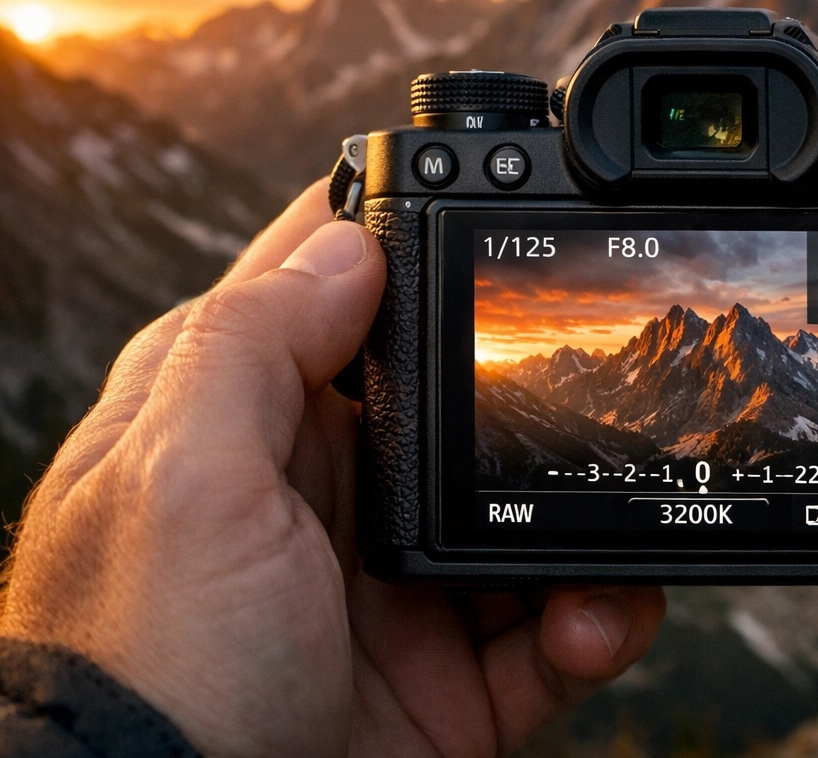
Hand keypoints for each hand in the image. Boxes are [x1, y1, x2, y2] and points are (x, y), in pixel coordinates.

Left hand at [0, 182, 665, 757]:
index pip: (329, 298)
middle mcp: (325, 494)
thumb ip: (257, 347)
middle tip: (585, 398)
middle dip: (533, 399)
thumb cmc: (143, 672)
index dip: (404, 247)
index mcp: (243, 425)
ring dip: (582, 521)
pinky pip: (554, 628)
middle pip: (460, 402)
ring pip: (524, 514)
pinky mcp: (450, 677)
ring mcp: (395, 588)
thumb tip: (349, 243)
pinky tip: (592, 619)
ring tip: (603, 535)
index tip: (490, 212)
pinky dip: (596, 619)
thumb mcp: (181, 483)